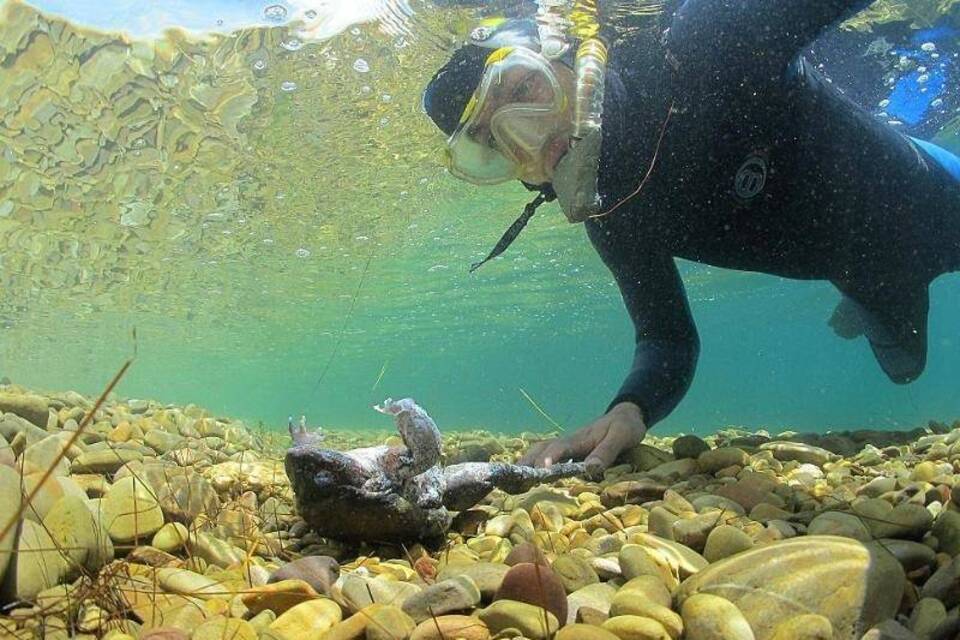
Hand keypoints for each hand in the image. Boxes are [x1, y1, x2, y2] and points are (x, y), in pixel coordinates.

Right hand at [520, 402, 646, 474]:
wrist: (626, 416)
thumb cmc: (624, 427)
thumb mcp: (620, 438)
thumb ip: (606, 452)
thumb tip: (590, 469)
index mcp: (579, 439)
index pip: (559, 448)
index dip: (549, 458)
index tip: (540, 471)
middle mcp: (568, 442)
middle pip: (541, 449)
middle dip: (526, 462)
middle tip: (513, 479)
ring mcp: (567, 446)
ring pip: (540, 451)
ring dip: (526, 464)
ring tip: (514, 481)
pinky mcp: (569, 452)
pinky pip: (548, 457)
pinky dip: (535, 465)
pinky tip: (530, 479)